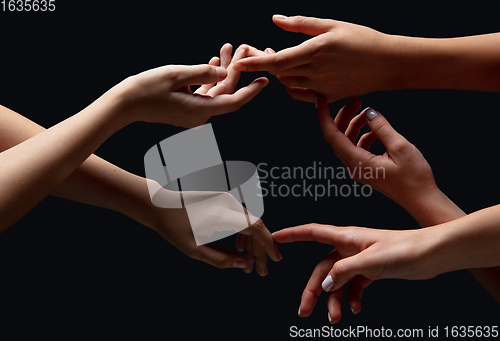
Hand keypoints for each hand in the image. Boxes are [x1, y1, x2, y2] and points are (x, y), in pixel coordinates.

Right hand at [117, 44, 268, 127]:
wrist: (124, 104)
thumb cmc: (146, 89)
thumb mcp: (176, 75)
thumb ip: (202, 72)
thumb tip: (224, 72)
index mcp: (200, 111)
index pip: (233, 102)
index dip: (251, 91)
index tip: (265, 80)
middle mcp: (200, 116)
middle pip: (225, 92)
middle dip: (235, 70)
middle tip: (243, 48)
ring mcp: (193, 114)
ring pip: (215, 91)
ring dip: (221, 71)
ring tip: (227, 49)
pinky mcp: (186, 109)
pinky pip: (204, 93)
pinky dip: (209, 79)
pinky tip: (213, 62)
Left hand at [148, 184, 281, 275]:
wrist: (157, 203)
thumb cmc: (172, 226)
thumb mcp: (194, 249)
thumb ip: (220, 259)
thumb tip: (243, 265)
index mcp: (222, 214)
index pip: (255, 227)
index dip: (268, 244)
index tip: (275, 260)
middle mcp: (228, 203)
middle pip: (255, 226)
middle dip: (261, 250)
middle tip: (261, 271)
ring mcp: (227, 199)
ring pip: (249, 222)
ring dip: (253, 243)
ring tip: (250, 263)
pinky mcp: (224, 199)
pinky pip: (241, 217)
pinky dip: (245, 233)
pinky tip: (240, 247)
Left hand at [233, 15, 400, 101]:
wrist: (387, 63)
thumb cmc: (362, 40)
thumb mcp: (331, 25)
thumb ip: (300, 25)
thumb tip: (276, 19)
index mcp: (316, 51)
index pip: (277, 61)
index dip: (255, 63)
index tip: (239, 62)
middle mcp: (316, 71)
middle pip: (279, 73)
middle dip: (267, 64)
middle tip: (266, 51)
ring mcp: (322, 87)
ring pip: (289, 84)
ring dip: (281, 74)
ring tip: (286, 60)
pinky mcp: (328, 97)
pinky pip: (301, 95)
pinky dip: (293, 87)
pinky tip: (296, 76)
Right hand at [272, 223, 435, 322]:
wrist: (430, 254)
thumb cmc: (403, 249)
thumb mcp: (369, 261)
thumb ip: (344, 272)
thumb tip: (325, 284)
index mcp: (345, 238)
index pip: (312, 232)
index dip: (292, 235)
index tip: (275, 238)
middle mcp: (349, 248)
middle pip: (323, 269)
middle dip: (313, 290)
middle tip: (305, 311)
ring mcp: (359, 259)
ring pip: (337, 281)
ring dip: (334, 300)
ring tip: (334, 319)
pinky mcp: (371, 270)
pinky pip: (354, 286)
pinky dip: (352, 298)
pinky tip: (356, 309)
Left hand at [316, 96, 436, 211]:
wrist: (421, 200)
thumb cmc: (414, 178)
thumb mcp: (400, 147)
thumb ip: (382, 128)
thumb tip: (369, 112)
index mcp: (357, 162)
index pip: (332, 136)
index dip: (324, 116)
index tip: (321, 99)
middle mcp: (353, 166)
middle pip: (337, 137)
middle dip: (343, 116)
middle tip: (356, 99)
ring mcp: (358, 169)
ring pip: (347, 141)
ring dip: (354, 125)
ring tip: (367, 112)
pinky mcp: (366, 169)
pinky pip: (357, 148)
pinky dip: (363, 135)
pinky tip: (376, 130)